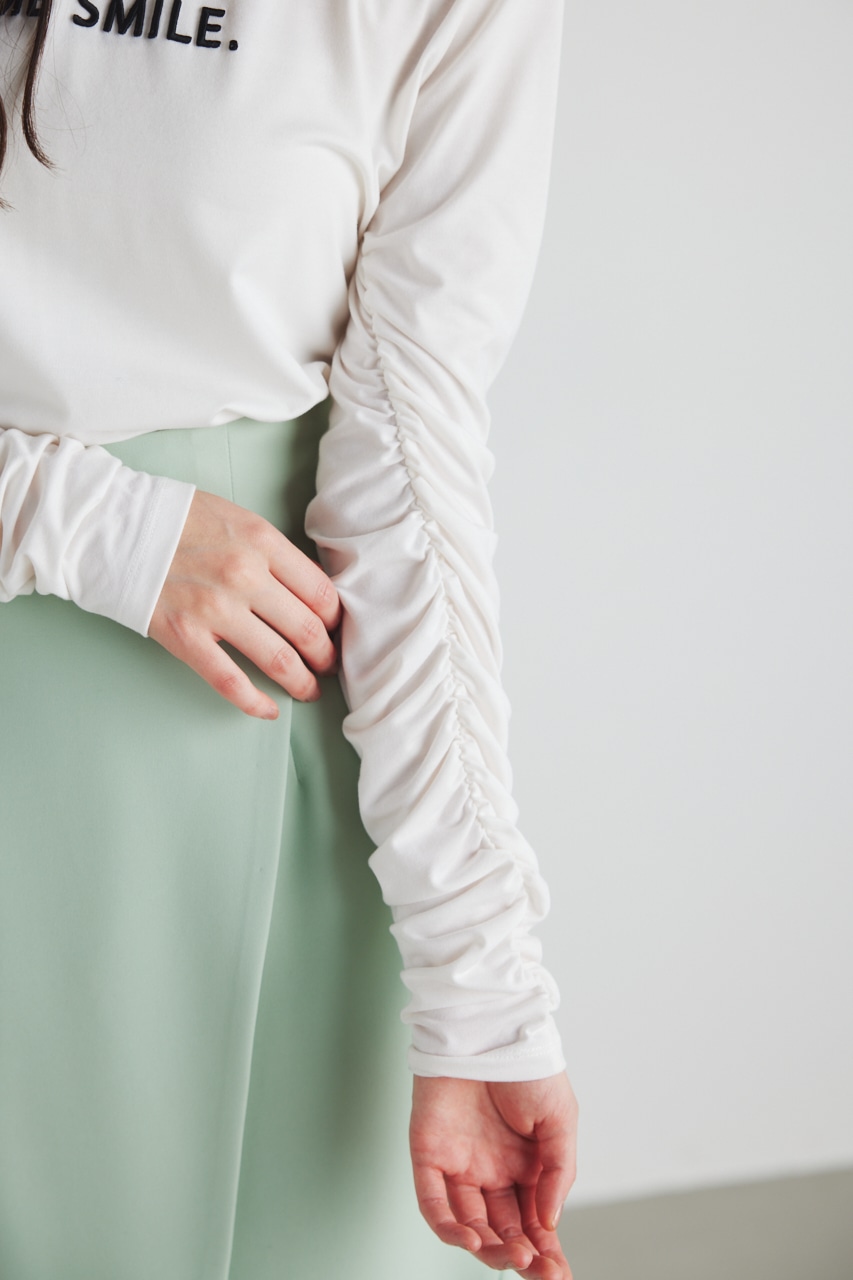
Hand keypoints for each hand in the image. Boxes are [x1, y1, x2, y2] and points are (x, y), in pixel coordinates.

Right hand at [149, 489, 340, 717]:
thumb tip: (310, 592)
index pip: (321, 592)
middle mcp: (245, 576)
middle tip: (328, 665)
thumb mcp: (238, 519)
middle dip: (326, 655)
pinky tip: (269, 710)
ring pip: (280, 660)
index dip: (335, 620)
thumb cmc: (178, 521)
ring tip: (309, 689)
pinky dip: (256, 703)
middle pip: (307, 630)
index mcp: (262, 542)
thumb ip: (274, 553)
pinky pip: (231, 682)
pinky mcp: (186, 637)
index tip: (335, 632)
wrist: (113, 527)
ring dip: (303, 682)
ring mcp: (215, 609)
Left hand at [410, 1073, 577, 1278]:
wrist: (490, 1026)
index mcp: (525, 1166)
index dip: (547, 1251)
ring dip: (489, 1248)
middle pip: (503, 1230)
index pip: (534, 1222)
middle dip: (521, 1257)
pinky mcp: (429, 1154)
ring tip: (513, 1257)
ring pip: (470, 1224)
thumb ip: (558, 1173)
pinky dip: (448, 1226)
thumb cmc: (527, 1066)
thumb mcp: (560, 1119)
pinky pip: (434, 1201)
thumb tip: (549, 1223)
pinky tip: (470, 1239)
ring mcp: (459, 1165)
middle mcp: (491, 1171)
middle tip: (539, 1272)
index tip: (560, 1277)